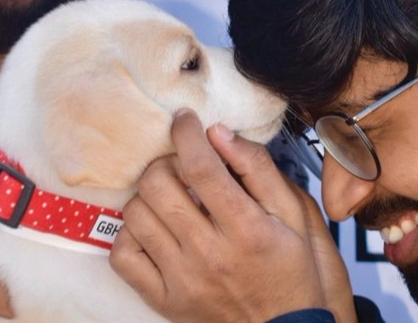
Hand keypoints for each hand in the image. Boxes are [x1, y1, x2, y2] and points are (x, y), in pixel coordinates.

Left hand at [110, 109, 356, 322]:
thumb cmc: (293, 268)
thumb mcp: (293, 214)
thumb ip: (257, 169)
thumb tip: (218, 133)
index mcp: (246, 229)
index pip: (201, 168)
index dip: (186, 133)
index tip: (184, 118)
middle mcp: (209, 254)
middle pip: (158, 185)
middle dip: (166, 161)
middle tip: (182, 164)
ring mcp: (182, 280)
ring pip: (136, 214)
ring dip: (150, 194)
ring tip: (172, 196)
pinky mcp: (164, 300)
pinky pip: (123, 255)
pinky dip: (131, 233)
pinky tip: (156, 228)